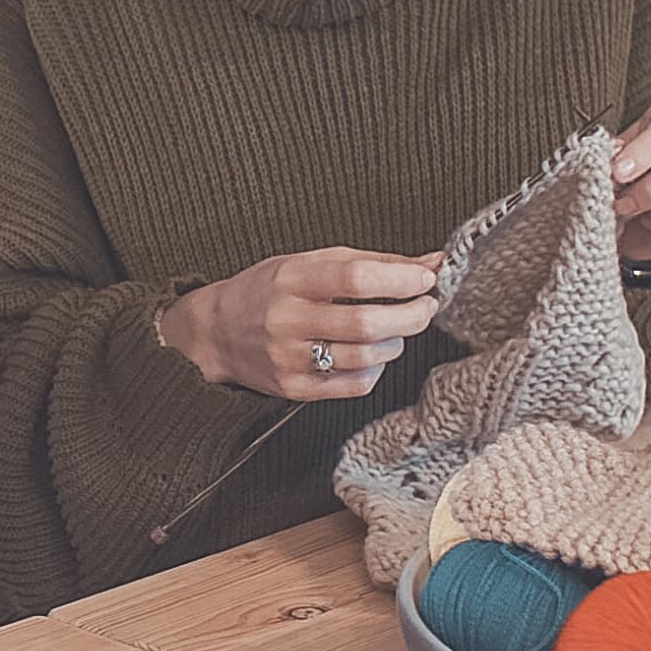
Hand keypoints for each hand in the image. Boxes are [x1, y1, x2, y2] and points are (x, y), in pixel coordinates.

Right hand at [158, 247, 438, 399]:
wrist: (217, 332)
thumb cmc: (271, 290)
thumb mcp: (312, 262)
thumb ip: (372, 262)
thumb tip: (433, 261)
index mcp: (291, 278)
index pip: (355, 277)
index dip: (400, 278)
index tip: (426, 277)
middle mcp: (286, 319)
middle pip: (365, 323)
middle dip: (410, 315)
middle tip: (426, 306)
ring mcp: (289, 358)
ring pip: (364, 357)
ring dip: (396, 343)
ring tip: (397, 329)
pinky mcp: (294, 389)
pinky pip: (353, 385)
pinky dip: (375, 370)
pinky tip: (372, 355)